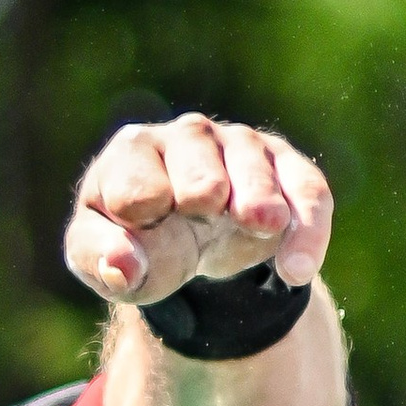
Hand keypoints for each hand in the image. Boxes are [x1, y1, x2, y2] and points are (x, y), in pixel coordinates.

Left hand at [63, 114, 331, 311]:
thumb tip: (122, 266)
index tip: (142, 228)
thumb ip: (98, 258)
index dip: (141, 215)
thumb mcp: (98, 253)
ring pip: (255, 170)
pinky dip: (307, 230)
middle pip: (199, 170)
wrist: (187, 240)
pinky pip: (306, 192)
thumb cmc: (136, 239)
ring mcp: (242, 147)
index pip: (135, 185)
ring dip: (259, 203)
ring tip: (261, 226)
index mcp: (133, 151)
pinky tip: (298, 269)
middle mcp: (189, 136)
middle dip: (202, 194)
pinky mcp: (287, 168)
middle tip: (202, 213)